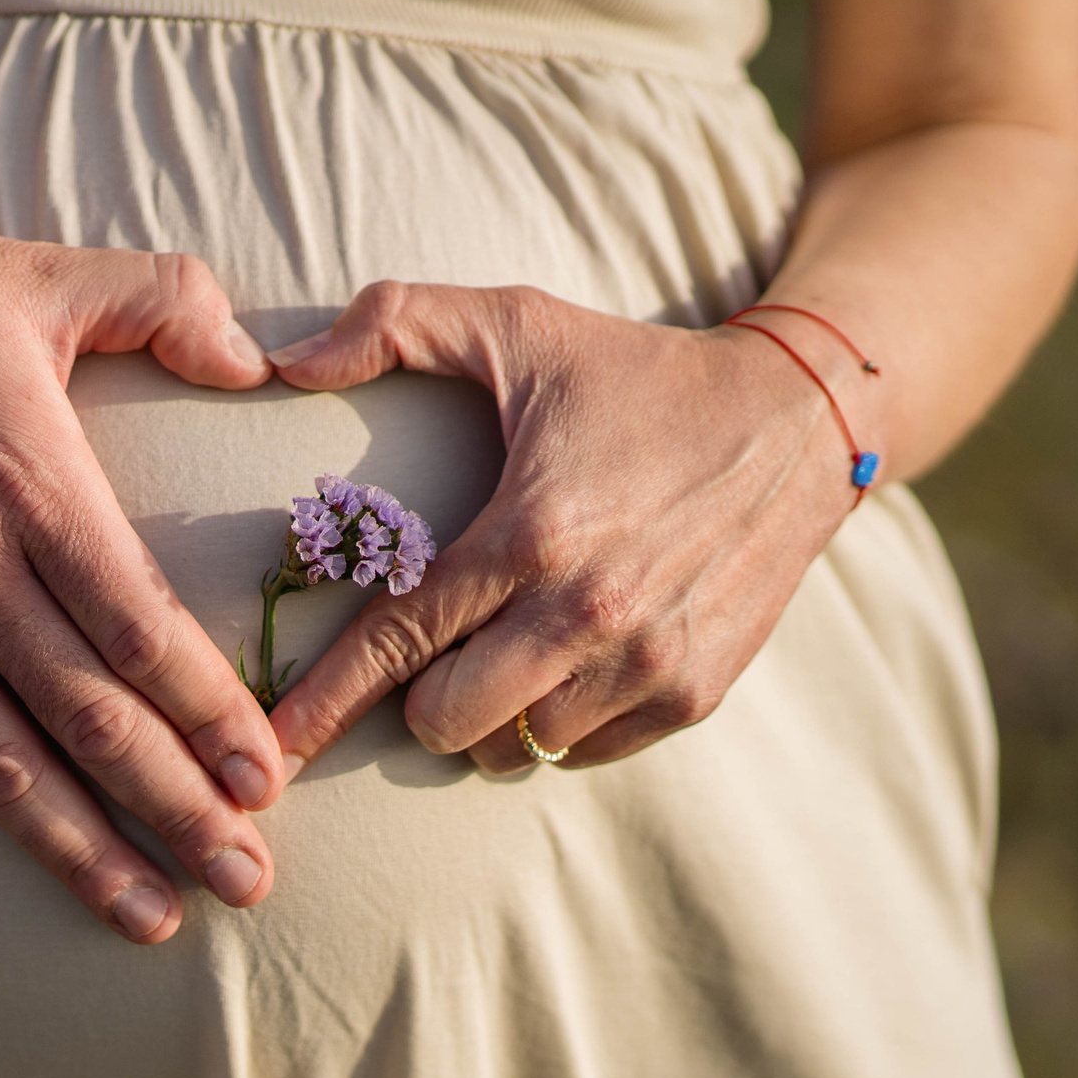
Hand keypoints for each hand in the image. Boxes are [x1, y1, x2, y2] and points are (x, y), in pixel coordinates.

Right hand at [0, 211, 285, 954]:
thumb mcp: (38, 274)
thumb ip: (164, 299)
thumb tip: (254, 363)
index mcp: (33, 491)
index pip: (142, 631)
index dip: (213, 716)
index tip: (269, 782)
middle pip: (90, 718)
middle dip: (178, 809)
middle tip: (246, 884)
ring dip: (73, 851)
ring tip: (144, 920)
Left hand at [262, 283, 866, 775]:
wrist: (800, 421)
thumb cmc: (638, 374)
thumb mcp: (521, 324)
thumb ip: (396, 324)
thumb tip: (284, 362)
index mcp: (532, 532)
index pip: (399, 639)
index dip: (328, 700)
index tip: (277, 745)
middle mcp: (590, 613)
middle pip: (447, 720)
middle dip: (418, 698)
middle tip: (435, 647)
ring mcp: (647, 663)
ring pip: (514, 748)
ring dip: (491, 714)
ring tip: (506, 647)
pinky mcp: (693, 694)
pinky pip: (581, 753)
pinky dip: (557, 724)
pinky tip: (567, 662)